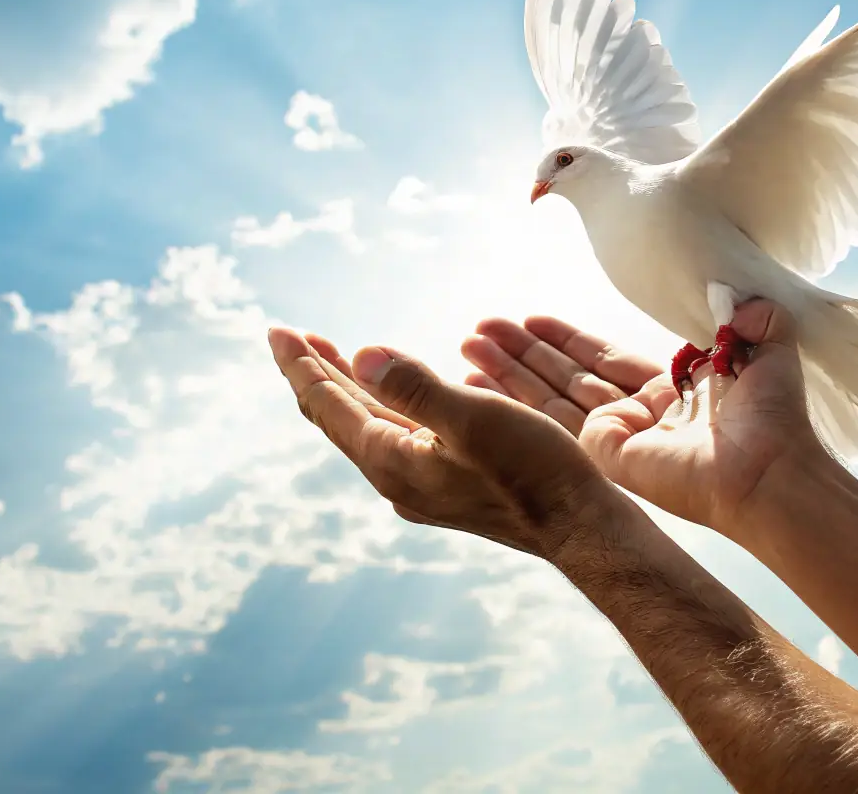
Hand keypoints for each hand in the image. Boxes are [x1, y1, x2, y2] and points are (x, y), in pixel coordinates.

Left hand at [267, 327, 623, 560]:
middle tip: (293, 338)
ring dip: (348, 390)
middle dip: (317, 374)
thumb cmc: (534, 471)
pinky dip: (382, 407)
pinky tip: (393, 401)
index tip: (278, 330)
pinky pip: (396, 439)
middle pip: (342, 417)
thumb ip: (415, 387)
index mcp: (391, 460)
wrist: (579, 527)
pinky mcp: (445, 488)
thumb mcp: (474, 418)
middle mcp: (396, 478)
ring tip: (331, 359)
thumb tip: (360, 356)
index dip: (303, 365)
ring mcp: (420, 487)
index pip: (330, 404)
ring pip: (369, 429)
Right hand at [461, 299, 825, 532]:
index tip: (532, 319)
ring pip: (551, 395)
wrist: (769, 467)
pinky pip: (552, 419)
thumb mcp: (769, 345)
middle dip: (523, 352)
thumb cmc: (774, 415)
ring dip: (509, 369)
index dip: (567, 340)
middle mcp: (639, 413)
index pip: (606, 360)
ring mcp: (618, 437)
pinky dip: (514, 399)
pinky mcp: (604, 454)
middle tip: (481, 329)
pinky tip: (481, 383)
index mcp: (673, 388)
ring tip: (469, 343)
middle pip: (567, 375)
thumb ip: (748, 315)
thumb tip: (734, 296)